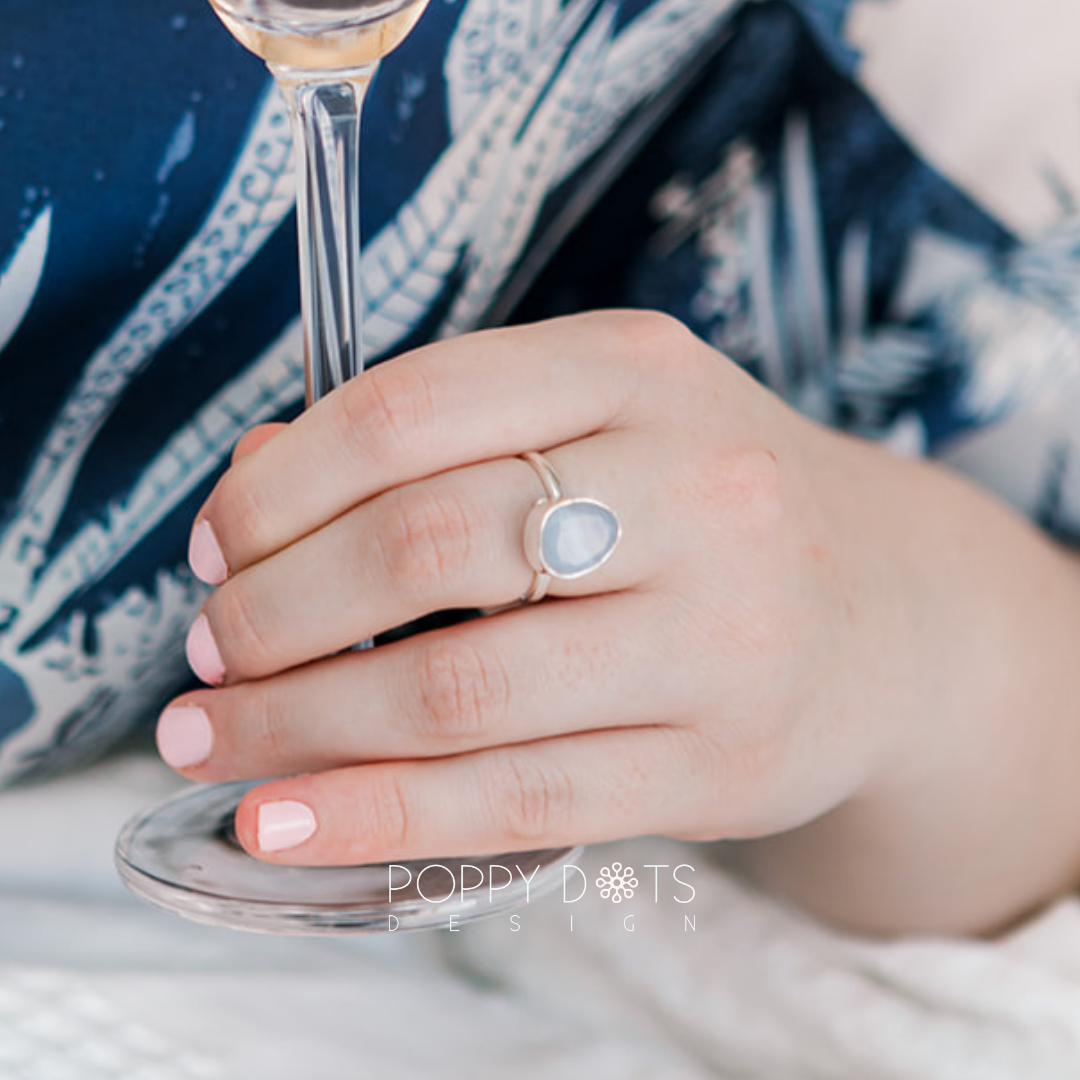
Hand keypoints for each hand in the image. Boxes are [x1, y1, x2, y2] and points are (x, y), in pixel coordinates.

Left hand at [158, 311, 932, 866]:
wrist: (886, 612)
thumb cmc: (705, 507)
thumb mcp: (600, 420)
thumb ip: (437, 438)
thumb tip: (259, 484)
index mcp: (641, 371)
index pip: (411, 412)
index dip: (279, 488)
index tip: (215, 549)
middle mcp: (696, 490)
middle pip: (425, 546)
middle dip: (274, 611)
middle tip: (212, 652)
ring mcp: (720, 636)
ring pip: (458, 690)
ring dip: (300, 723)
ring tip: (219, 739)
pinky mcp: (721, 764)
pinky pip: (515, 801)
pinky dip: (377, 815)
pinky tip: (289, 821)